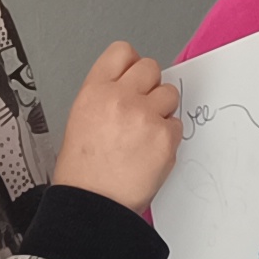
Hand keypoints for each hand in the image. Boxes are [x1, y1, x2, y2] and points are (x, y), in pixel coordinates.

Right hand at [52, 42, 181, 210]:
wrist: (92, 206)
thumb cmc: (83, 172)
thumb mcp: (81, 120)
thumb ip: (106, 96)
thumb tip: (130, 84)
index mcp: (94, 92)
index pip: (121, 52)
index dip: (130, 64)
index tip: (133, 76)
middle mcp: (120, 98)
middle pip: (150, 67)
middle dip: (149, 87)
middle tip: (140, 111)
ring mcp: (145, 116)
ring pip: (169, 94)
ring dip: (161, 111)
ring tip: (143, 136)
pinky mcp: (165, 137)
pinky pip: (177, 124)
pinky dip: (168, 137)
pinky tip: (149, 153)